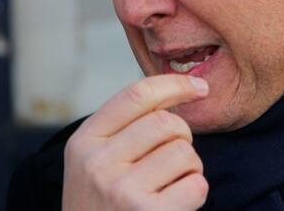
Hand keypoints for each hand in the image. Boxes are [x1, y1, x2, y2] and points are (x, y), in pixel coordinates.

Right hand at [62, 74, 209, 210]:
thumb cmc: (100, 207)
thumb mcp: (92, 163)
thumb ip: (122, 129)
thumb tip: (180, 91)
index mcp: (84, 142)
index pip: (136, 95)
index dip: (174, 85)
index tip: (199, 87)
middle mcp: (98, 163)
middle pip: (166, 122)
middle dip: (182, 137)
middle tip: (173, 160)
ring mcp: (121, 191)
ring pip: (185, 152)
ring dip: (189, 168)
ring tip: (170, 186)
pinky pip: (196, 185)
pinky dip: (195, 194)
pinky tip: (175, 205)